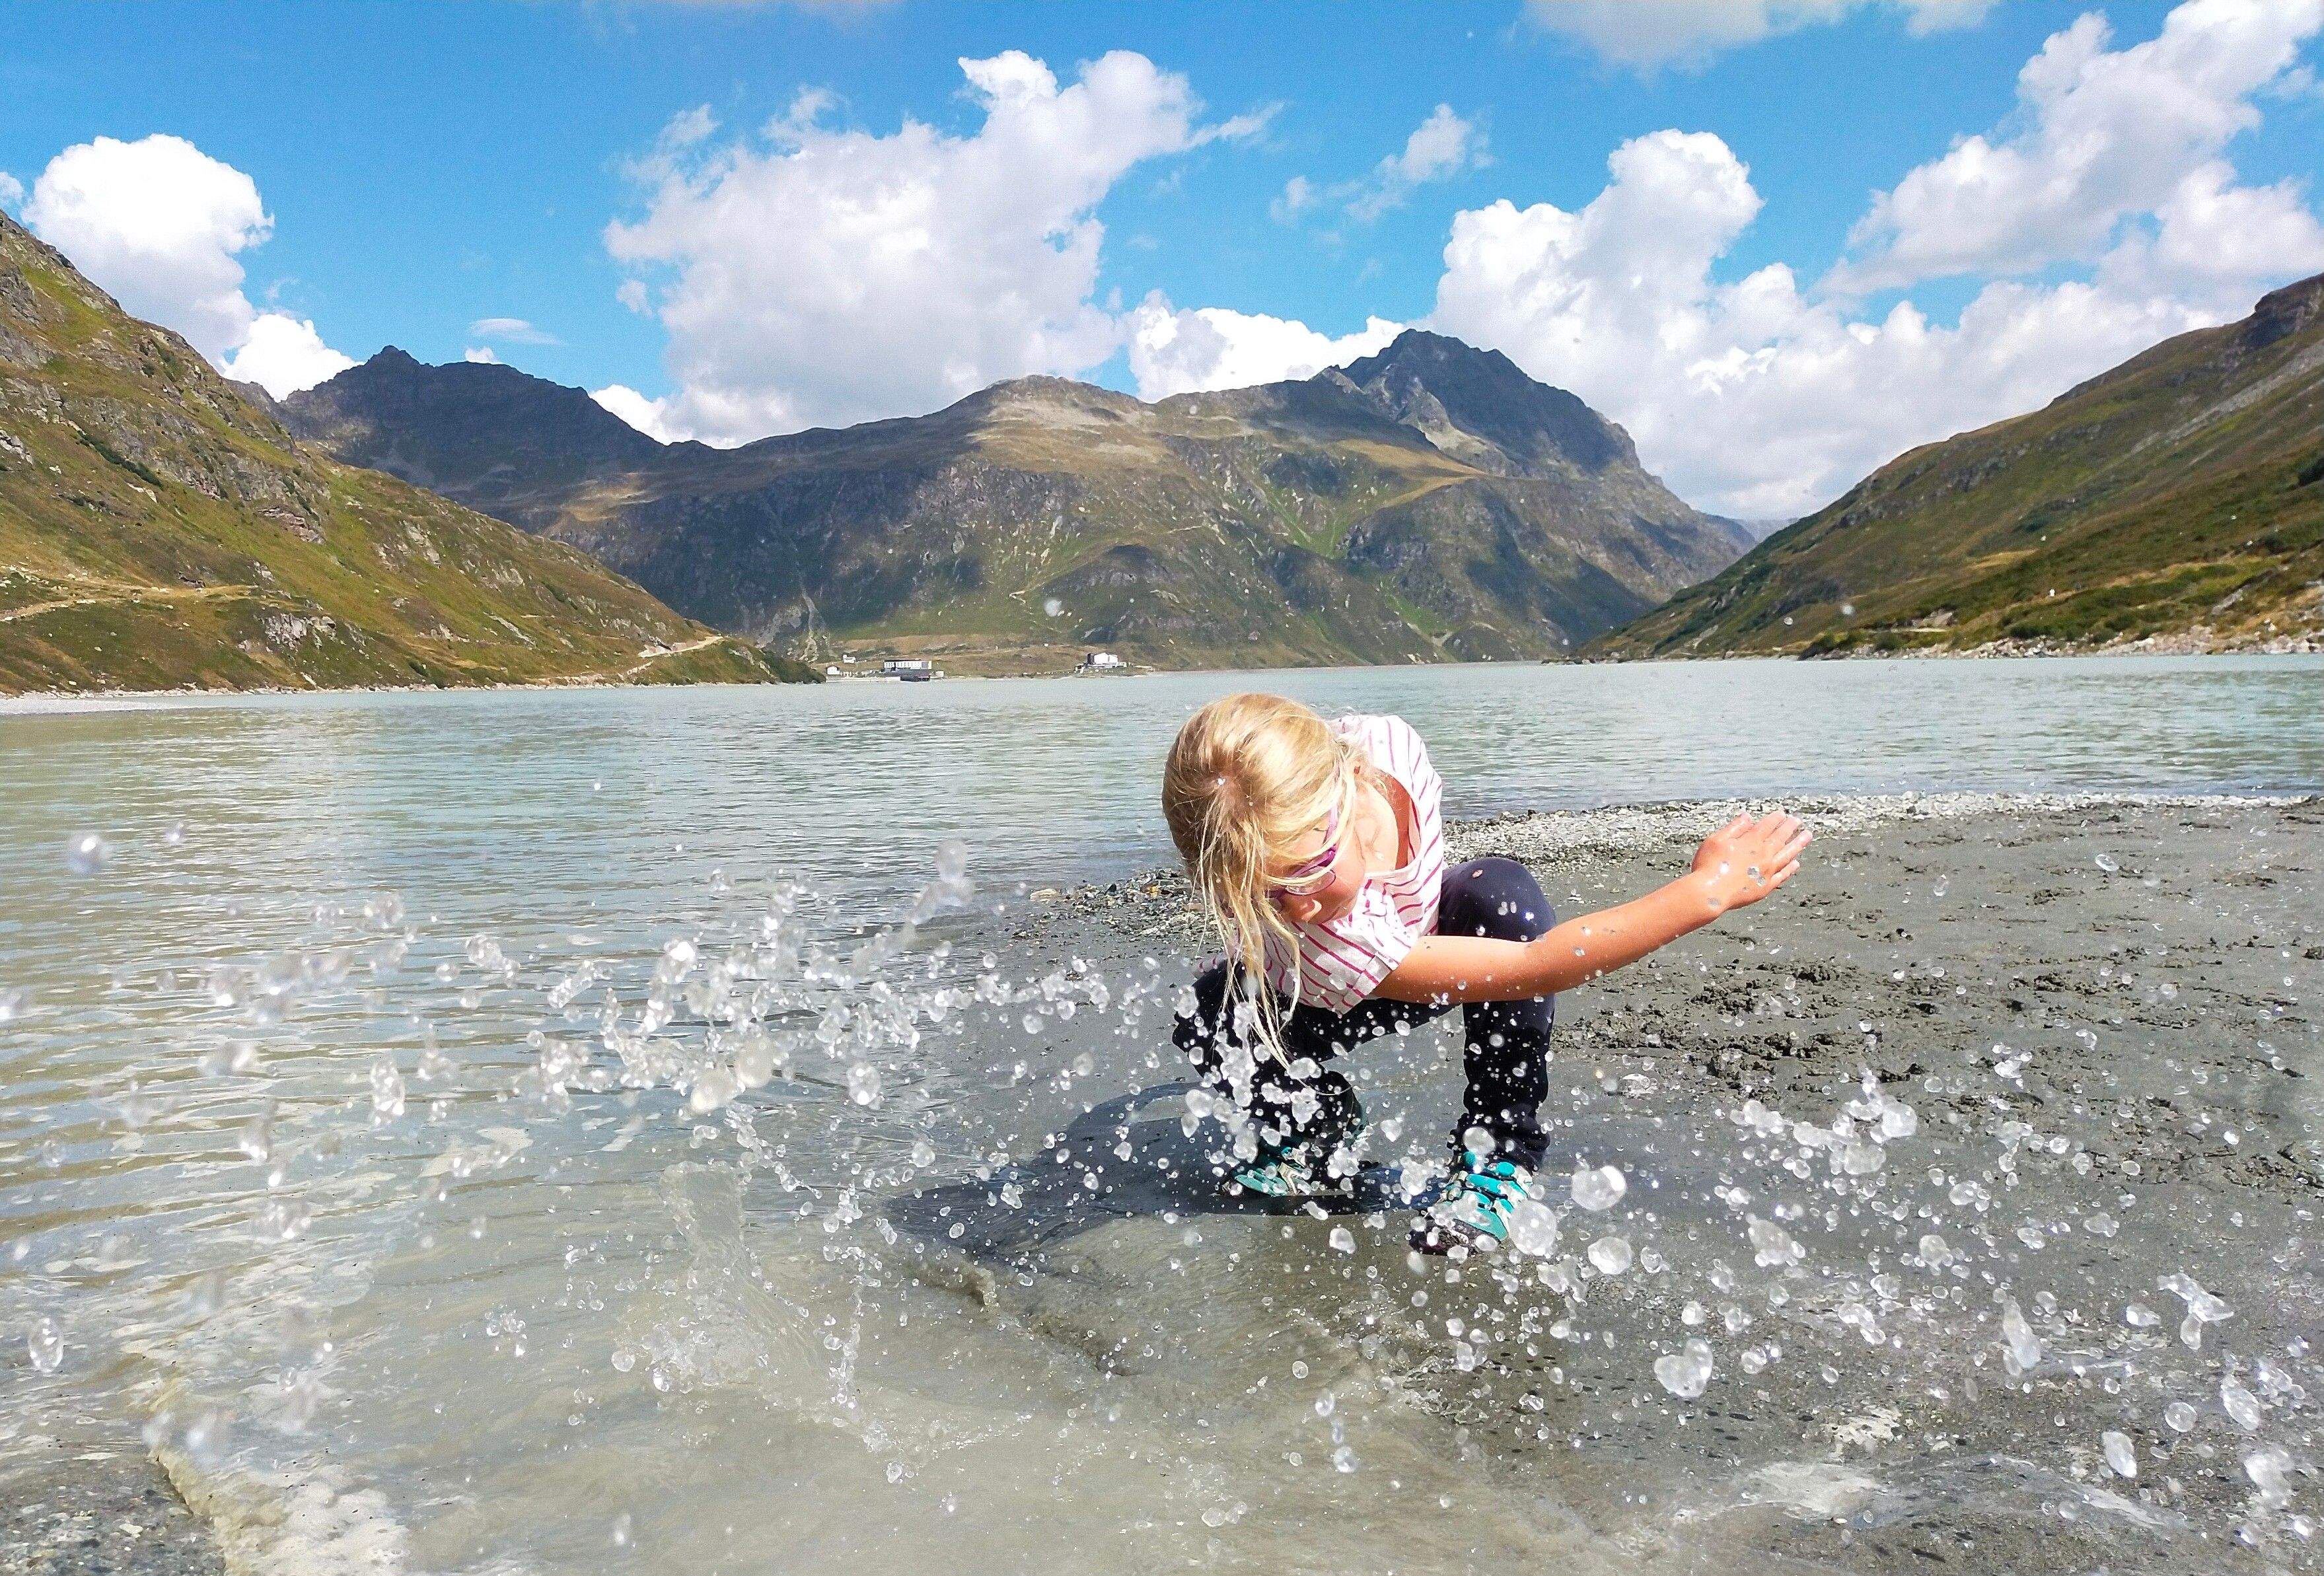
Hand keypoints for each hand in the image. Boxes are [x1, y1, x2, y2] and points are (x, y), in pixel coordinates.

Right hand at [1689, 810, 1810, 913]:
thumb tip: (1747, 817)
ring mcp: (1767, 871)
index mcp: (1750, 841)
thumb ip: (1734, 828)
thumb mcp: (1716, 840)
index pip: (1766, 826)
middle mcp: (1763, 855)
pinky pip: (1783, 875)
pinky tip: (1796, 864)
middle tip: (1798, 821)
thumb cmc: (1709, 866)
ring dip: (1798, 844)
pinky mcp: (1766, 886)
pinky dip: (1790, 869)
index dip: (1775, 819)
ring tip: (1807, 836)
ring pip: (1787, 854)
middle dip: (1789, 827)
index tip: (1782, 814)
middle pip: (1780, 838)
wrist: (1711, 893)